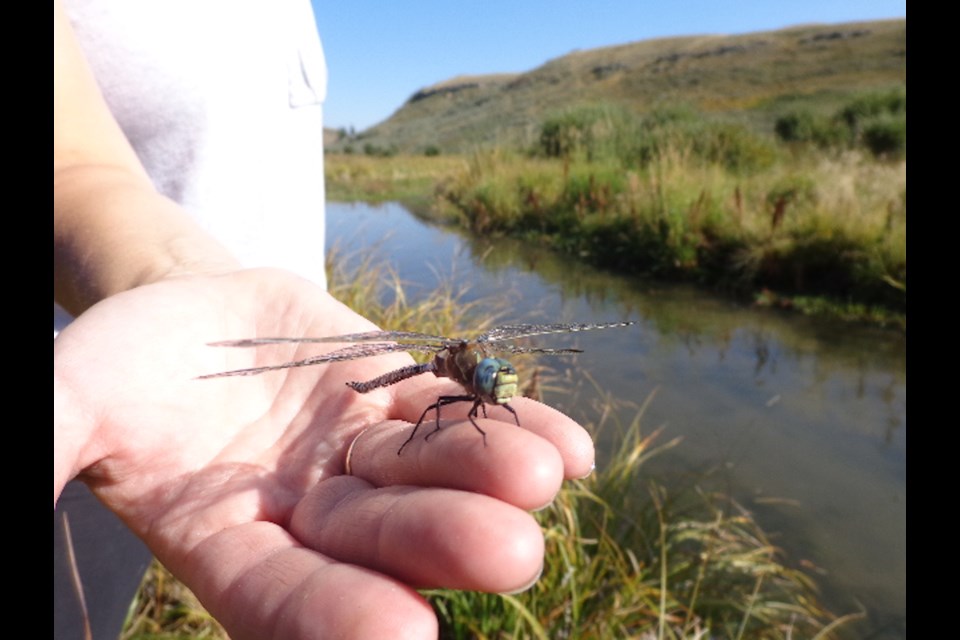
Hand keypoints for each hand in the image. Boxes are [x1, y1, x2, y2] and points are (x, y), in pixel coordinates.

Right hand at [54, 268, 594, 639]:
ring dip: (488, 475)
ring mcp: (362, 454)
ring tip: (544, 476)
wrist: (187, 306)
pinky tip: (569, 446)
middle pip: (379, 537)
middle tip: (512, 554)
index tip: (403, 635)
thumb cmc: (123, 363)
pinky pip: (455, 410)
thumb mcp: (74, 395)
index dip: (334, 616)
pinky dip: (510, 422)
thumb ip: (54, 441)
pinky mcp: (397, 396)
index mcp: (231, 540)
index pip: (282, 595)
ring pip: (429, 472)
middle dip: (441, 542)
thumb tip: (31, 481)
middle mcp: (310, 512)